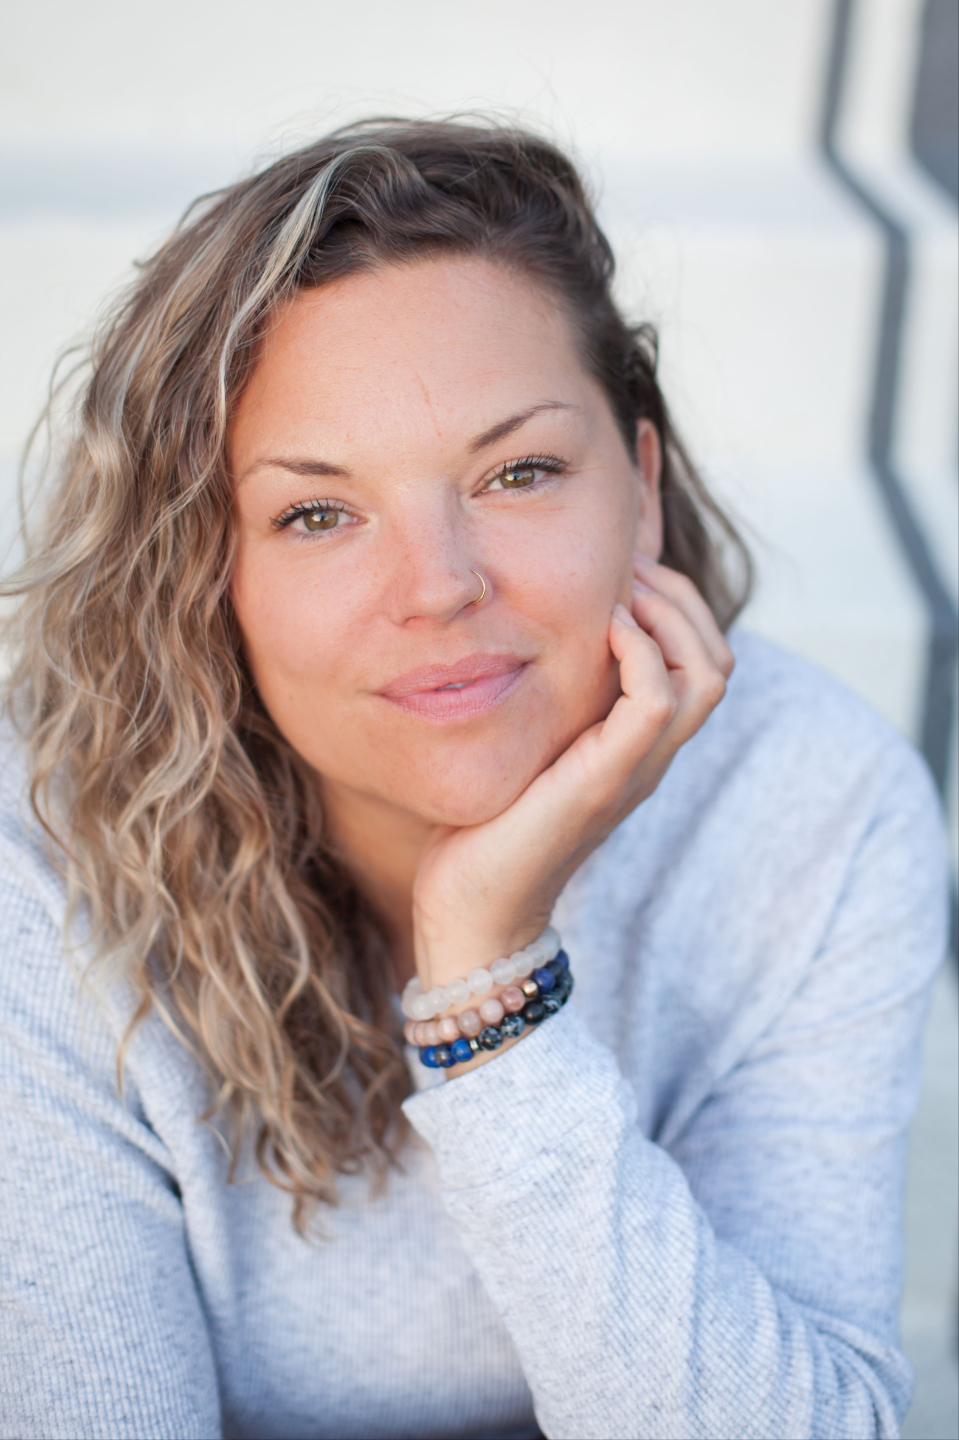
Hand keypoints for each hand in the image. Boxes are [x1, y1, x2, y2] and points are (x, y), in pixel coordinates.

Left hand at [411, 558, 733, 986]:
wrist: (471, 909)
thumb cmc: (486, 826)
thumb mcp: (524, 743)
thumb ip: (544, 701)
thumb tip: (520, 639)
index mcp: (636, 745)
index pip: (700, 658)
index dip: (675, 602)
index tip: (622, 567)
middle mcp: (649, 756)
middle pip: (717, 658)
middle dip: (679, 595)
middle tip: (625, 567)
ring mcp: (635, 769)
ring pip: (706, 673)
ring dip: (668, 614)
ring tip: (619, 590)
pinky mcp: (605, 781)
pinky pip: (657, 702)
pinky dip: (641, 652)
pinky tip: (602, 628)